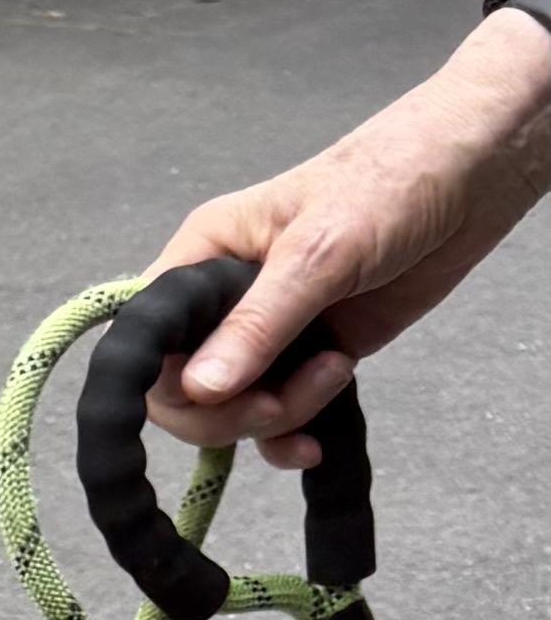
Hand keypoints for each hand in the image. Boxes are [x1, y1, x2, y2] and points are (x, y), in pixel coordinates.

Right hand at [145, 10, 550, 469]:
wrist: (472, 178)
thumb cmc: (390, 182)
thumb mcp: (320, 251)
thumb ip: (259, 324)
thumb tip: (199, 391)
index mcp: (203, 255)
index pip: (148, 339)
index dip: (168, 381)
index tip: (217, 394)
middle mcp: (223, 298)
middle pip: (183, 390)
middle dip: (229, 412)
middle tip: (280, 402)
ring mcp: (269, 333)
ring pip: (232, 410)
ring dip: (275, 419)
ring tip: (333, 378)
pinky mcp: (310, 357)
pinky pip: (276, 419)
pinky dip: (288, 438)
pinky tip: (317, 441)